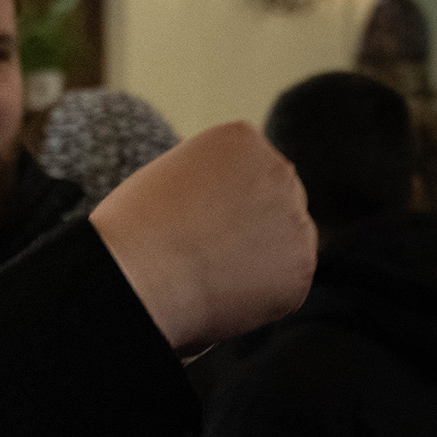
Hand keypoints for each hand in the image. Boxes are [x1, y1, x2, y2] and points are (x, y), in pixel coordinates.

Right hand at [89, 122, 316, 356]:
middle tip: (205, 254)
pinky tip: (224, 294)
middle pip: (277, 202)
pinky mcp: (301, 268)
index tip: (193, 221)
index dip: (221, 203)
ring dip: (259, 260)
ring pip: (286, 244)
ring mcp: (296, 219)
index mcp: (243, 139)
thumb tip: (238, 211)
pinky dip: (262, 296)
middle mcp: (280, 170)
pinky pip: (286, 284)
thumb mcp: (173, 176)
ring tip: (210, 274)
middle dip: (252, 227)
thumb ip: (215, 181)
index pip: (250, 172)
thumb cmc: (136, 229)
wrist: (140, 274)